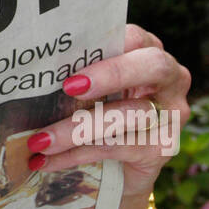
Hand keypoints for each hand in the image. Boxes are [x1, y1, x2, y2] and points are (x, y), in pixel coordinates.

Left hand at [23, 23, 190, 199]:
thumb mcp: (94, 91)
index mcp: (150, 54)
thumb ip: (81, 76)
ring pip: (126, 115)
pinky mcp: (161, 150)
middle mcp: (171, 81)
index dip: (108, 46)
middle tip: (70, 87)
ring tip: (40, 140)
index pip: (136, 37)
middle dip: (112, 73)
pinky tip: (47, 160)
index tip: (75, 62)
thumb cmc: (102, 114)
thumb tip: (37, 75)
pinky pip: (115, 148)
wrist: (120, 171)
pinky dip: (76, 154)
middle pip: (153, 66)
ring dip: (77, 128)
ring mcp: (170, 117)